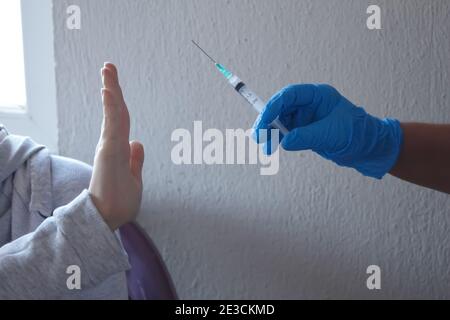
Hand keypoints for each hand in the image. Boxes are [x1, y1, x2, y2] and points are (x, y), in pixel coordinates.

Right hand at [89, 63, 144, 229]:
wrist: (108, 221)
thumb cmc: (119, 202)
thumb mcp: (134, 178)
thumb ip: (135, 160)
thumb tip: (138, 143)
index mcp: (119, 149)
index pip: (120, 119)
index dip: (118, 101)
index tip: (113, 85)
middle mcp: (112, 145)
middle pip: (115, 111)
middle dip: (112, 88)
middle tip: (108, 67)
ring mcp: (109, 148)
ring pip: (113, 114)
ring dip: (111, 90)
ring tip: (107, 70)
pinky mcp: (109, 153)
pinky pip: (112, 126)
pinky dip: (111, 108)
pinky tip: (108, 91)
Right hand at [253, 84, 402, 178]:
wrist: (368, 148)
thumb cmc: (357, 134)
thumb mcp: (331, 134)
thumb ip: (307, 136)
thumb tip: (285, 141)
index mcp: (318, 95)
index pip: (290, 96)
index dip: (273, 107)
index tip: (264, 121)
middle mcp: (309, 104)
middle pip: (281, 108)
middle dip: (268, 121)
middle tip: (258, 136)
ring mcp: (306, 117)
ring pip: (280, 121)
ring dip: (271, 133)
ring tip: (266, 148)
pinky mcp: (305, 130)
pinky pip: (285, 132)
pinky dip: (277, 139)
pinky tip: (273, 147)